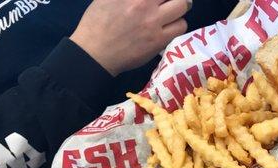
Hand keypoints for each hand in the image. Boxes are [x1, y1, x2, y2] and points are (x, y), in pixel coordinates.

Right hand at [70, 0, 188, 75]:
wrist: (95, 52)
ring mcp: (154, 23)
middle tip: (173, 0)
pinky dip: (177, 25)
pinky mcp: (159, 40)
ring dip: (179, 10)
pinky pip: (180, 28)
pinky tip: (169, 27)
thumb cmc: (97, 22)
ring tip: (172, 14)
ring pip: (182, 9)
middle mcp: (146, 5)